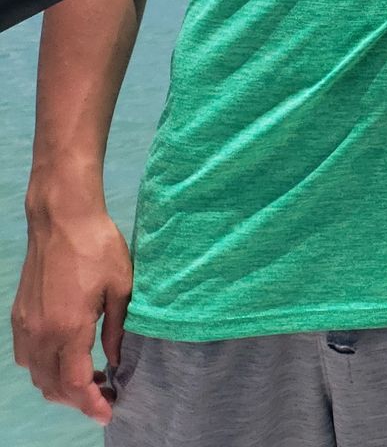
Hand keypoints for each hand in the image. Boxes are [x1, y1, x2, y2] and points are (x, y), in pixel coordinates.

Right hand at [11, 206, 128, 423]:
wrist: (62, 219)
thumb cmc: (99, 248)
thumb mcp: (122, 288)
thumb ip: (118, 330)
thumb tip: (117, 361)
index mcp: (69, 328)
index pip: (76, 384)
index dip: (93, 404)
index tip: (109, 412)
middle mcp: (41, 334)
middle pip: (53, 387)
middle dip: (78, 400)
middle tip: (106, 396)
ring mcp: (26, 326)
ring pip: (37, 375)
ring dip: (60, 387)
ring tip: (91, 381)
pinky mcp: (20, 316)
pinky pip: (27, 357)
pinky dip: (45, 369)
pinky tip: (67, 360)